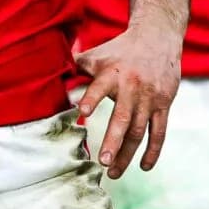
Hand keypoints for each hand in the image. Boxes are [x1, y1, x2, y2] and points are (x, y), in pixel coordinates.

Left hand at [74, 23, 182, 176]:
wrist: (159, 36)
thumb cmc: (120, 48)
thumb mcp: (97, 54)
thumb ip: (74, 66)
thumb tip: (43, 73)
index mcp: (112, 73)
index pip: (100, 86)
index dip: (92, 98)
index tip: (82, 111)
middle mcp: (133, 86)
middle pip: (123, 117)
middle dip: (113, 140)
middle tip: (103, 161)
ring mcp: (151, 97)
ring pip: (139, 130)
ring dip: (127, 153)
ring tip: (114, 172)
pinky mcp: (164, 103)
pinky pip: (159, 131)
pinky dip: (153, 150)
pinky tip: (144, 167)